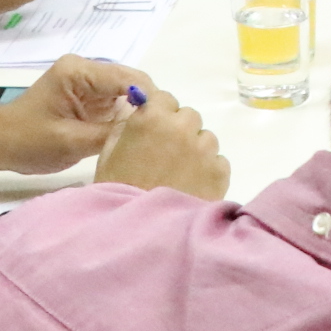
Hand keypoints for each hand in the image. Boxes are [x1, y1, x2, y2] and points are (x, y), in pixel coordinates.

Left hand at [0, 55, 151, 173]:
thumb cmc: (27, 140)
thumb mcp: (71, 141)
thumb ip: (111, 134)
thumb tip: (149, 132)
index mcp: (79, 71)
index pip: (128, 78)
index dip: (150, 98)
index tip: (166, 124)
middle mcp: (86, 70)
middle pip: (132, 82)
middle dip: (149, 105)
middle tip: (164, 133)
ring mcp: (88, 83)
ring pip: (129, 94)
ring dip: (141, 113)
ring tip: (155, 136)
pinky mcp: (89, 98)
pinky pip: (118, 104)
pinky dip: (129, 119)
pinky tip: (137, 136)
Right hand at [94, 83, 230, 199]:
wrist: (139, 232)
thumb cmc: (117, 191)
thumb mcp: (109, 154)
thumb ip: (126, 124)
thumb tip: (137, 105)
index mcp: (152, 118)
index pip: (165, 99)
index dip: (159, 115)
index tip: (154, 131)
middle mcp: (182, 127)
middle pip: (189, 117)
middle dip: (179, 131)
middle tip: (166, 156)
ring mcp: (204, 149)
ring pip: (206, 138)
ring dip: (196, 150)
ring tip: (180, 175)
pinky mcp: (220, 171)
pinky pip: (218, 161)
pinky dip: (209, 170)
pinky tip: (192, 187)